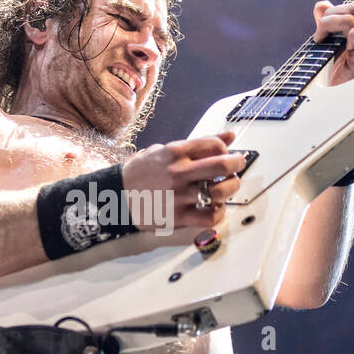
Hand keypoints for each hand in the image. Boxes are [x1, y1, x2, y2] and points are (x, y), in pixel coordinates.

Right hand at [121, 131, 245, 229]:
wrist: (116, 196)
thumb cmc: (141, 172)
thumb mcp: (164, 150)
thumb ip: (197, 144)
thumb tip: (230, 136)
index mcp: (174, 152)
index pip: (215, 145)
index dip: (226, 148)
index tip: (225, 153)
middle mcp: (178, 172)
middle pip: (222, 165)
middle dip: (237, 164)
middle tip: (237, 165)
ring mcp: (179, 196)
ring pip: (220, 192)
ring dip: (230, 189)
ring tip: (225, 188)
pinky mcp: (178, 217)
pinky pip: (210, 217)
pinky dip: (218, 212)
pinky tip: (214, 207)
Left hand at [312, 0, 353, 86]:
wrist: (332, 93)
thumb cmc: (334, 66)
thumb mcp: (331, 35)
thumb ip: (328, 17)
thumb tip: (322, 5)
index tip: (342, 13)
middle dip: (331, 14)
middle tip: (320, 31)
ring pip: (351, 16)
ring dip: (327, 23)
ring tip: (319, 37)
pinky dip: (337, 32)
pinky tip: (325, 43)